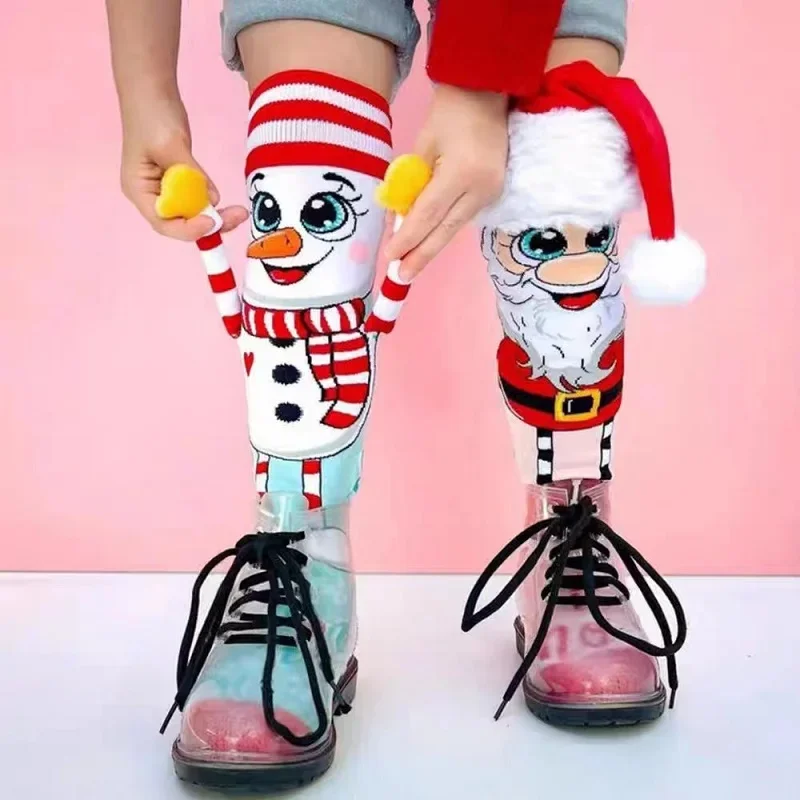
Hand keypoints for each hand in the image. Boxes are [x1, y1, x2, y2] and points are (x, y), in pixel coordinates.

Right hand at [120, 93, 247, 239]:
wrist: (152, 89)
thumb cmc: (152, 114)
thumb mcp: (171, 145)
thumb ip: (191, 175)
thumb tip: (212, 200)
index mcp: (139, 190)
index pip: (163, 222)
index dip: (189, 228)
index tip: (212, 221)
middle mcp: (151, 196)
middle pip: (180, 223)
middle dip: (209, 225)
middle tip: (236, 217)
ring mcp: (166, 190)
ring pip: (192, 215)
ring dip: (216, 217)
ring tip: (239, 213)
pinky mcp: (180, 182)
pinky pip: (197, 201)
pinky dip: (213, 204)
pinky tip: (230, 205)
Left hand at [384, 84, 507, 279]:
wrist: (489, 90)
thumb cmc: (450, 111)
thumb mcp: (422, 145)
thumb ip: (410, 184)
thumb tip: (398, 221)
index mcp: (461, 173)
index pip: (428, 214)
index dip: (408, 238)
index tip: (390, 257)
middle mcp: (480, 188)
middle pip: (445, 231)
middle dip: (421, 256)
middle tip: (401, 278)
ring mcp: (491, 192)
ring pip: (455, 227)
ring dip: (431, 246)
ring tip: (410, 266)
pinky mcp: (494, 191)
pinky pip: (463, 216)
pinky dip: (443, 229)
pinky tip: (427, 242)